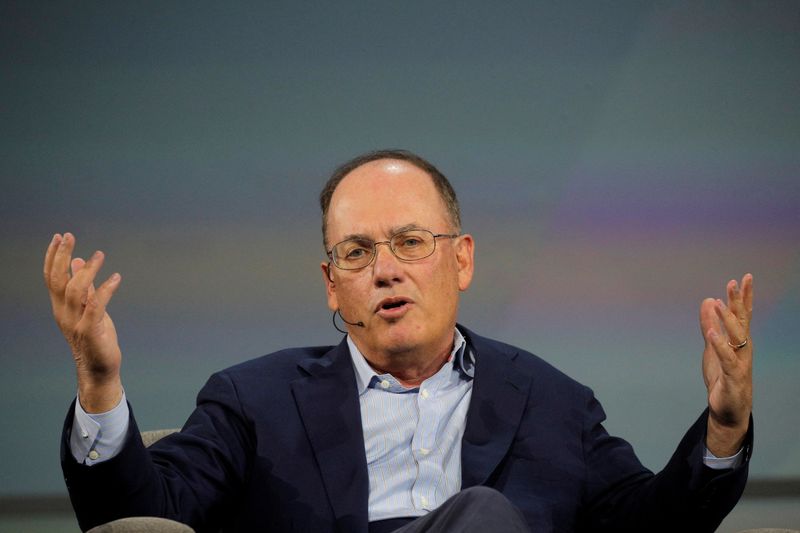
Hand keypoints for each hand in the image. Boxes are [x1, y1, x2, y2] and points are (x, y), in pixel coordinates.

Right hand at [44, 233, 123, 411]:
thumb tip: (78, 261)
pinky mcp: (91, 331)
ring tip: (99, 255)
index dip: (53, 257)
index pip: (51, 277)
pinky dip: (106, 290)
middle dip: (61, 256)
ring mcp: (76, 322)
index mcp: (60, 307)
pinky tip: (116, 278)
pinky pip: (96, 306)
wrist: (99, 368)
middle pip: (58, 280)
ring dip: (87, 270)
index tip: (58, 237)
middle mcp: (63, 313)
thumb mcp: (88, 308)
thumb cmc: (95, 337)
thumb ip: (84, 286)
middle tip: (68, 236)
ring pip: (75, 291)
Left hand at [700, 273, 752, 456]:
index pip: (743, 314)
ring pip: (736, 337)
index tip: (744, 277)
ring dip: (727, 320)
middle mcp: (742, 348)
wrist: (728, 410)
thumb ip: (710, 324)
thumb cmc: (722, 377)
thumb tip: (708, 300)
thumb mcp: (712, 346)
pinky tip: (712, 334)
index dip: (744, 296)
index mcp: (738, 340)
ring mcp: (740, 362)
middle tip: (735, 282)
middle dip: (739, 301)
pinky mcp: (733, 377)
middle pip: (742, 321)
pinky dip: (719, 346)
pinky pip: (726, 359)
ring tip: (717, 303)